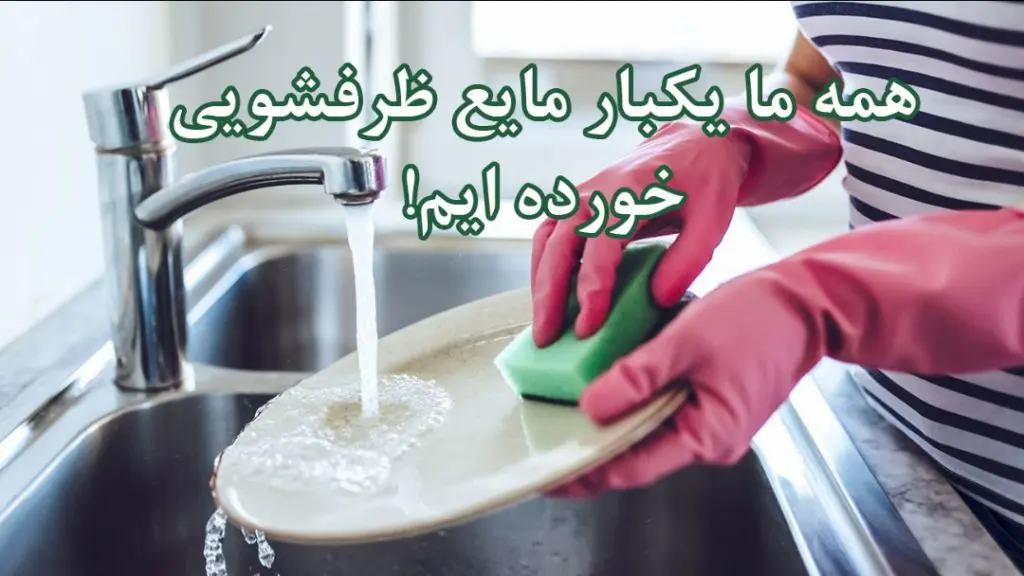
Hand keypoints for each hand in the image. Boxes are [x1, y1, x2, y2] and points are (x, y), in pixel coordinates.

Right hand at [530, 106, 840, 346]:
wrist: (692, 145)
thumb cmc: (704, 183)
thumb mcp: (713, 219)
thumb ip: (687, 260)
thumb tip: (657, 300)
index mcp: (630, 190)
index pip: (600, 244)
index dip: (591, 287)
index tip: (588, 326)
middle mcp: (595, 190)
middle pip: (559, 244)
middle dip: (550, 294)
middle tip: (547, 338)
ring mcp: (580, 195)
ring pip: (546, 241)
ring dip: (539, 284)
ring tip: (543, 326)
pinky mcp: (576, 205)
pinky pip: (548, 238)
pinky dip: (542, 269)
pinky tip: (549, 299)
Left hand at [549, 207, 1023, 496]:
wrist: (806, 300)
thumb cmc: (758, 318)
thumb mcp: (686, 341)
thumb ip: (636, 377)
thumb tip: (590, 408)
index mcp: (708, 436)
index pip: (632, 467)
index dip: (585, 471)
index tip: (547, 471)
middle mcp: (709, 439)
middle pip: (637, 454)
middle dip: (591, 449)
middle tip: (546, 440)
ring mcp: (711, 422)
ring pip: (647, 431)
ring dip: (610, 423)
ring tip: (565, 415)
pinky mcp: (710, 401)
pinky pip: (662, 410)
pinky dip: (632, 402)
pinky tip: (605, 387)